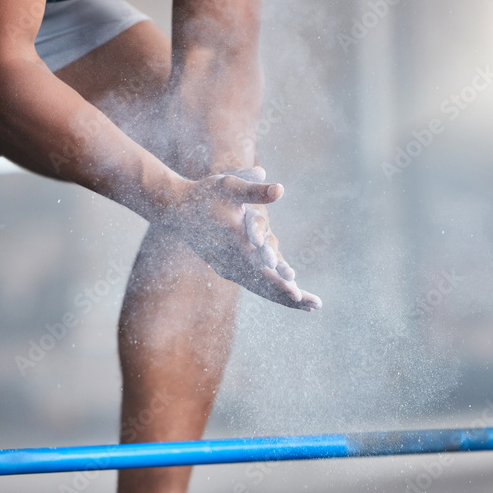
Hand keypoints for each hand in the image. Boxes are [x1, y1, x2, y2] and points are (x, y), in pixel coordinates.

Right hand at [164, 166, 321, 310]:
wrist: (175, 209)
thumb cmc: (203, 194)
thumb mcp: (228, 186)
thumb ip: (253, 189)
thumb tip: (280, 188)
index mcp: (235, 244)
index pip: (261, 269)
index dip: (280, 282)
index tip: (299, 295)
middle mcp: (232, 261)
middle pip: (264, 286)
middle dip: (291, 297)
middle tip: (316, 305)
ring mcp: (228, 268)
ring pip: (259, 289)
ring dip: (284, 298)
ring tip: (309, 305)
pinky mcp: (226, 269)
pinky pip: (252, 285)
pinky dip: (270, 292)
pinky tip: (285, 297)